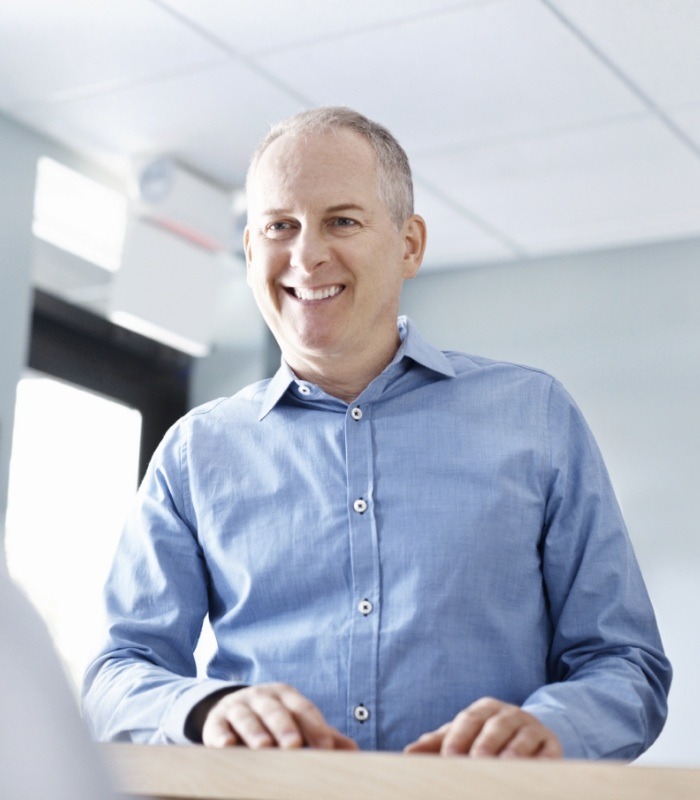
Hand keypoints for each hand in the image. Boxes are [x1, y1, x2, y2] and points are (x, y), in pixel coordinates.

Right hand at [201, 682, 358, 750]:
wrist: (231, 708)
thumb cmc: (273, 720)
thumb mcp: (296, 722)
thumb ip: (322, 735)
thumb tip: (353, 751)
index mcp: (286, 695)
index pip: (303, 709)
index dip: (315, 727)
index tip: (327, 748)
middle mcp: (262, 697)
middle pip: (275, 710)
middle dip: (285, 727)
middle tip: (294, 745)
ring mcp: (237, 707)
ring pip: (247, 717)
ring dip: (255, 732)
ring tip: (263, 747)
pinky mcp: (215, 721)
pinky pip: (217, 727)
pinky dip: (221, 736)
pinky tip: (227, 746)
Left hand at [404, 697, 562, 757]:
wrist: (531, 735)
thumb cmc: (487, 738)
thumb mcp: (464, 736)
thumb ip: (438, 743)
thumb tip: (408, 753)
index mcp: (484, 709)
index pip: (468, 720)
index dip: (458, 738)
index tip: (449, 759)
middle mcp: (509, 714)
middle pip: (495, 727)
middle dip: (484, 746)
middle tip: (475, 764)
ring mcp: (532, 728)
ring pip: (522, 739)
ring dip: (512, 754)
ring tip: (502, 768)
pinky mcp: (552, 746)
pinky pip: (549, 753)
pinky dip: (541, 763)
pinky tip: (532, 772)